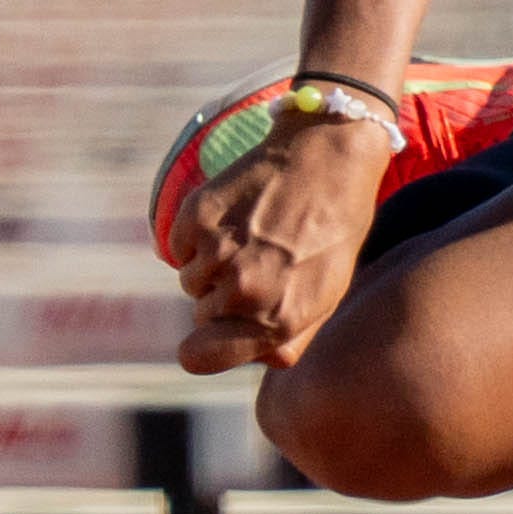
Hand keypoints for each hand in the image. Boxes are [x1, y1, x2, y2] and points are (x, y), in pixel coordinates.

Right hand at [170, 107, 384, 373]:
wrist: (330, 155)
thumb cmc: (334, 229)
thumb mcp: (328, 294)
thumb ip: (292, 338)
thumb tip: (259, 358)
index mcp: (277, 320)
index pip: (198, 357)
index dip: (202, 348)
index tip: (209, 335)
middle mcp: (243, 292)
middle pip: (201, 315)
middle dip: (223, 297)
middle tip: (262, 261)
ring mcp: (217, 253)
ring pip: (190, 279)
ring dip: (211, 264)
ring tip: (253, 234)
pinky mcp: (197, 216)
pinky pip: (178, 245)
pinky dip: (197, 235)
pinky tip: (235, 214)